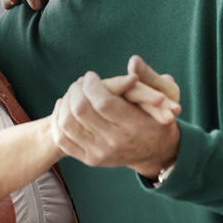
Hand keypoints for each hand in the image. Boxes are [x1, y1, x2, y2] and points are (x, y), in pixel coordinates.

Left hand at [51, 55, 181, 177]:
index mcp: (135, 125)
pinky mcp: (89, 160)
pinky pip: (62, 139)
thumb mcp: (164, 95)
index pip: (103, 102)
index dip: (92, 84)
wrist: (155, 152)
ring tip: (74, 93)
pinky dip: (58, 119)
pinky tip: (65, 107)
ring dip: (65, 102)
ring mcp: (100, 154)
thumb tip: (133, 62)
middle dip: (76, 90)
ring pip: (67, 124)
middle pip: (81, 111)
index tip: (91, 76)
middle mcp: (116, 142)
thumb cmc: (157, 117)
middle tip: (81, 82)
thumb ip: (149, 77)